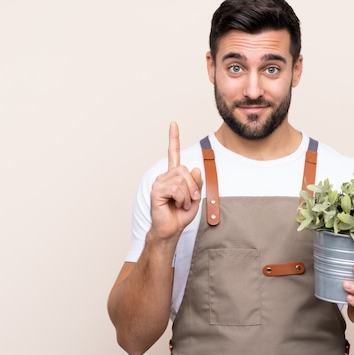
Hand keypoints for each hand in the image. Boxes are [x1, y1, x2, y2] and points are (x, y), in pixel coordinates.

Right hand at [148, 122, 202, 242]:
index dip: (173, 139)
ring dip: (187, 194)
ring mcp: (159, 182)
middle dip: (193, 186)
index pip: (173, 154)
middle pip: (184, 170)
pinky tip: (176, 204)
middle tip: (189, 199)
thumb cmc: (180, 214)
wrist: (171, 230)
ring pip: (182, 179)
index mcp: (174, 176)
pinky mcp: (156, 191)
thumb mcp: (195, 197)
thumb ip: (197, 183)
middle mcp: (165, 176)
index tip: (173, 124)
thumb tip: (194, 169)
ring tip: (181, 203)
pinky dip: (182, 198)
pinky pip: (176, 188)